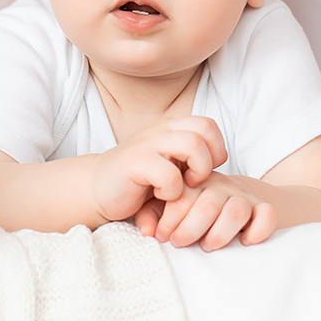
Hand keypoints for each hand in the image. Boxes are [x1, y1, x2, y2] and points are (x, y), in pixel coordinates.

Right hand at [89, 116, 226, 224]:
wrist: (96, 190)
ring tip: (182, 188)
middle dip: (209, 160)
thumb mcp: (170, 168)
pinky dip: (172, 191)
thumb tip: (224, 163)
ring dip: (196, 171)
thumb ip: (193, 163)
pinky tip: (161, 196)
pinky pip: (168, 173)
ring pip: (192, 144)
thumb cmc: (138, 183)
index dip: (215, 150)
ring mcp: (147, 144)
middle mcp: (160, 131)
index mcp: (170, 128)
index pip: (208, 125)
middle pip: (205, 128)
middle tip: (195, 181)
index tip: (202, 173)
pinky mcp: (134, 164)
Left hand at [139, 172, 277, 249]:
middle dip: (191, 228)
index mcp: (195, 182)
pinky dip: (257, 231)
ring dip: (220, 233)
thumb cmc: (193, 205)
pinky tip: (244, 242)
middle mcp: (221, 186)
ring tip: (208, 246)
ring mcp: (244, 197)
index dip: (171, 220)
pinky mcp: (264, 207)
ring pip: (237, 210)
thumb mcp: (169, 205)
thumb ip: (153, 214)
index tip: (163, 236)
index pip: (184, 196)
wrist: (235, 193)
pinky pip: (267, 215)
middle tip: (180, 243)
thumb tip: (148, 232)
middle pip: (209, 204)